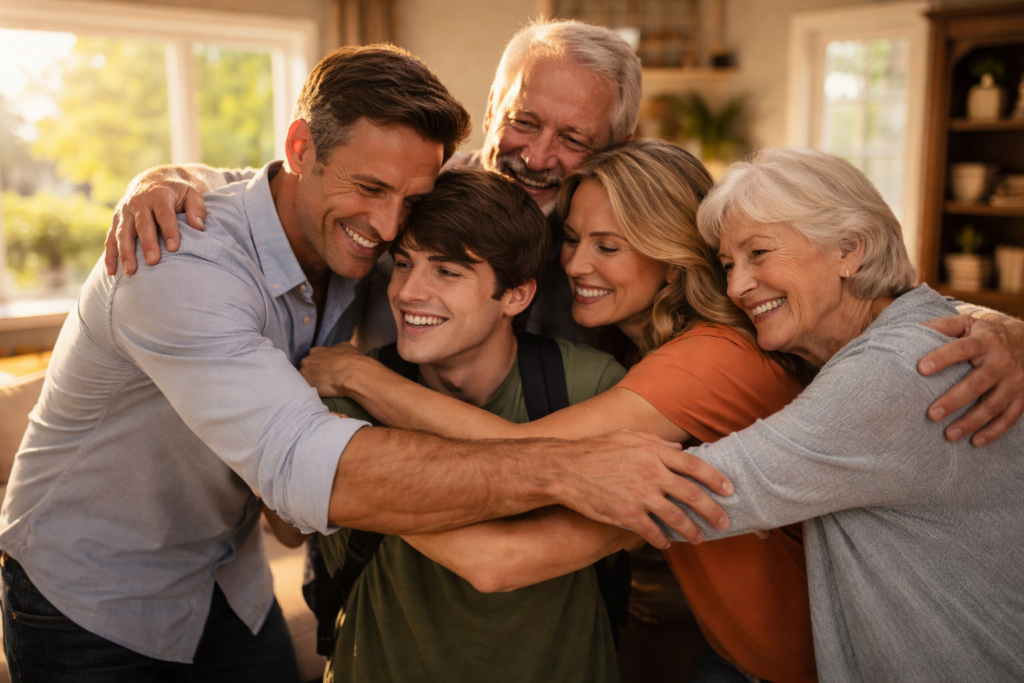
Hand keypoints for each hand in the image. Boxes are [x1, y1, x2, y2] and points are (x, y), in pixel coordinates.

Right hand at [104, 168, 207, 275]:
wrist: (153, 180)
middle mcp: (138, 201)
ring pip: (123, 233)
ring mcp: (125, 211)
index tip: (174, 248)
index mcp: (158, 194)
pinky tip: (111, 271)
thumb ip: (197, 209)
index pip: (164, 214)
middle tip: (153, 262)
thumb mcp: (191, 194)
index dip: (169, 231)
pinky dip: (110, 255)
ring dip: (125, 252)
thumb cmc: (177, 193)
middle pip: (142, 225)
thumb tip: (198, 227)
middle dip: (147, 244)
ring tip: (130, 271)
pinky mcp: (116, 220)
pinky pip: (110, 238)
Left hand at [299, 342, 372, 395]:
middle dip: (311, 374)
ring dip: (310, 383)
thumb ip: (336, 347)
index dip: (317, 366)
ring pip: (303, 379)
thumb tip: (336, 348)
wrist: (354, 375)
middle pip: (305, 368)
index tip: (323, 371)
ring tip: (320, 389)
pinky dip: (310, 391)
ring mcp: (304, 373)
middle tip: (321, 381)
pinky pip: (304, 389)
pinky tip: (318, 393)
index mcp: (315, 351)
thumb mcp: (346, 346)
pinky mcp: (306, 385)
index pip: (311, 358)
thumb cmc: (353, 360)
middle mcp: (307, 360)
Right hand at [555, 430, 733, 548]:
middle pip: (692, 494)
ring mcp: (640, 496)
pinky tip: (666, 545)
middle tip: (723, 521)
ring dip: (691, 530)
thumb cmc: (594, 450)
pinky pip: (651, 532)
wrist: (565, 469)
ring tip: (699, 538)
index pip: (694, 466)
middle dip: (711, 510)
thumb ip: (655, 442)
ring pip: (676, 517)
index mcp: (653, 453)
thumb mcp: (626, 436)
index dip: (715, 478)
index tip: (728, 489)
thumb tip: (678, 448)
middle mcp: (652, 474)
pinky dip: (661, 540)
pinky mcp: (627, 515)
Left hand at [919, 315, 1023, 445]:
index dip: (942, 358)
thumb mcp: (968, 323)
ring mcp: (1015, 380)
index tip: (921, 369)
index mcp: (985, 340)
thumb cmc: (986, 333)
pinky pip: (1010, 417)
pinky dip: (994, 431)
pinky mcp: (1023, 396)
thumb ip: (943, 326)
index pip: (962, 349)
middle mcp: (1002, 361)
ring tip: (949, 434)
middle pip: (978, 383)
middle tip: (932, 414)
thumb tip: (914, 331)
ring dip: (972, 422)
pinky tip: (976, 441)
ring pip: (994, 404)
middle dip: (955, 400)